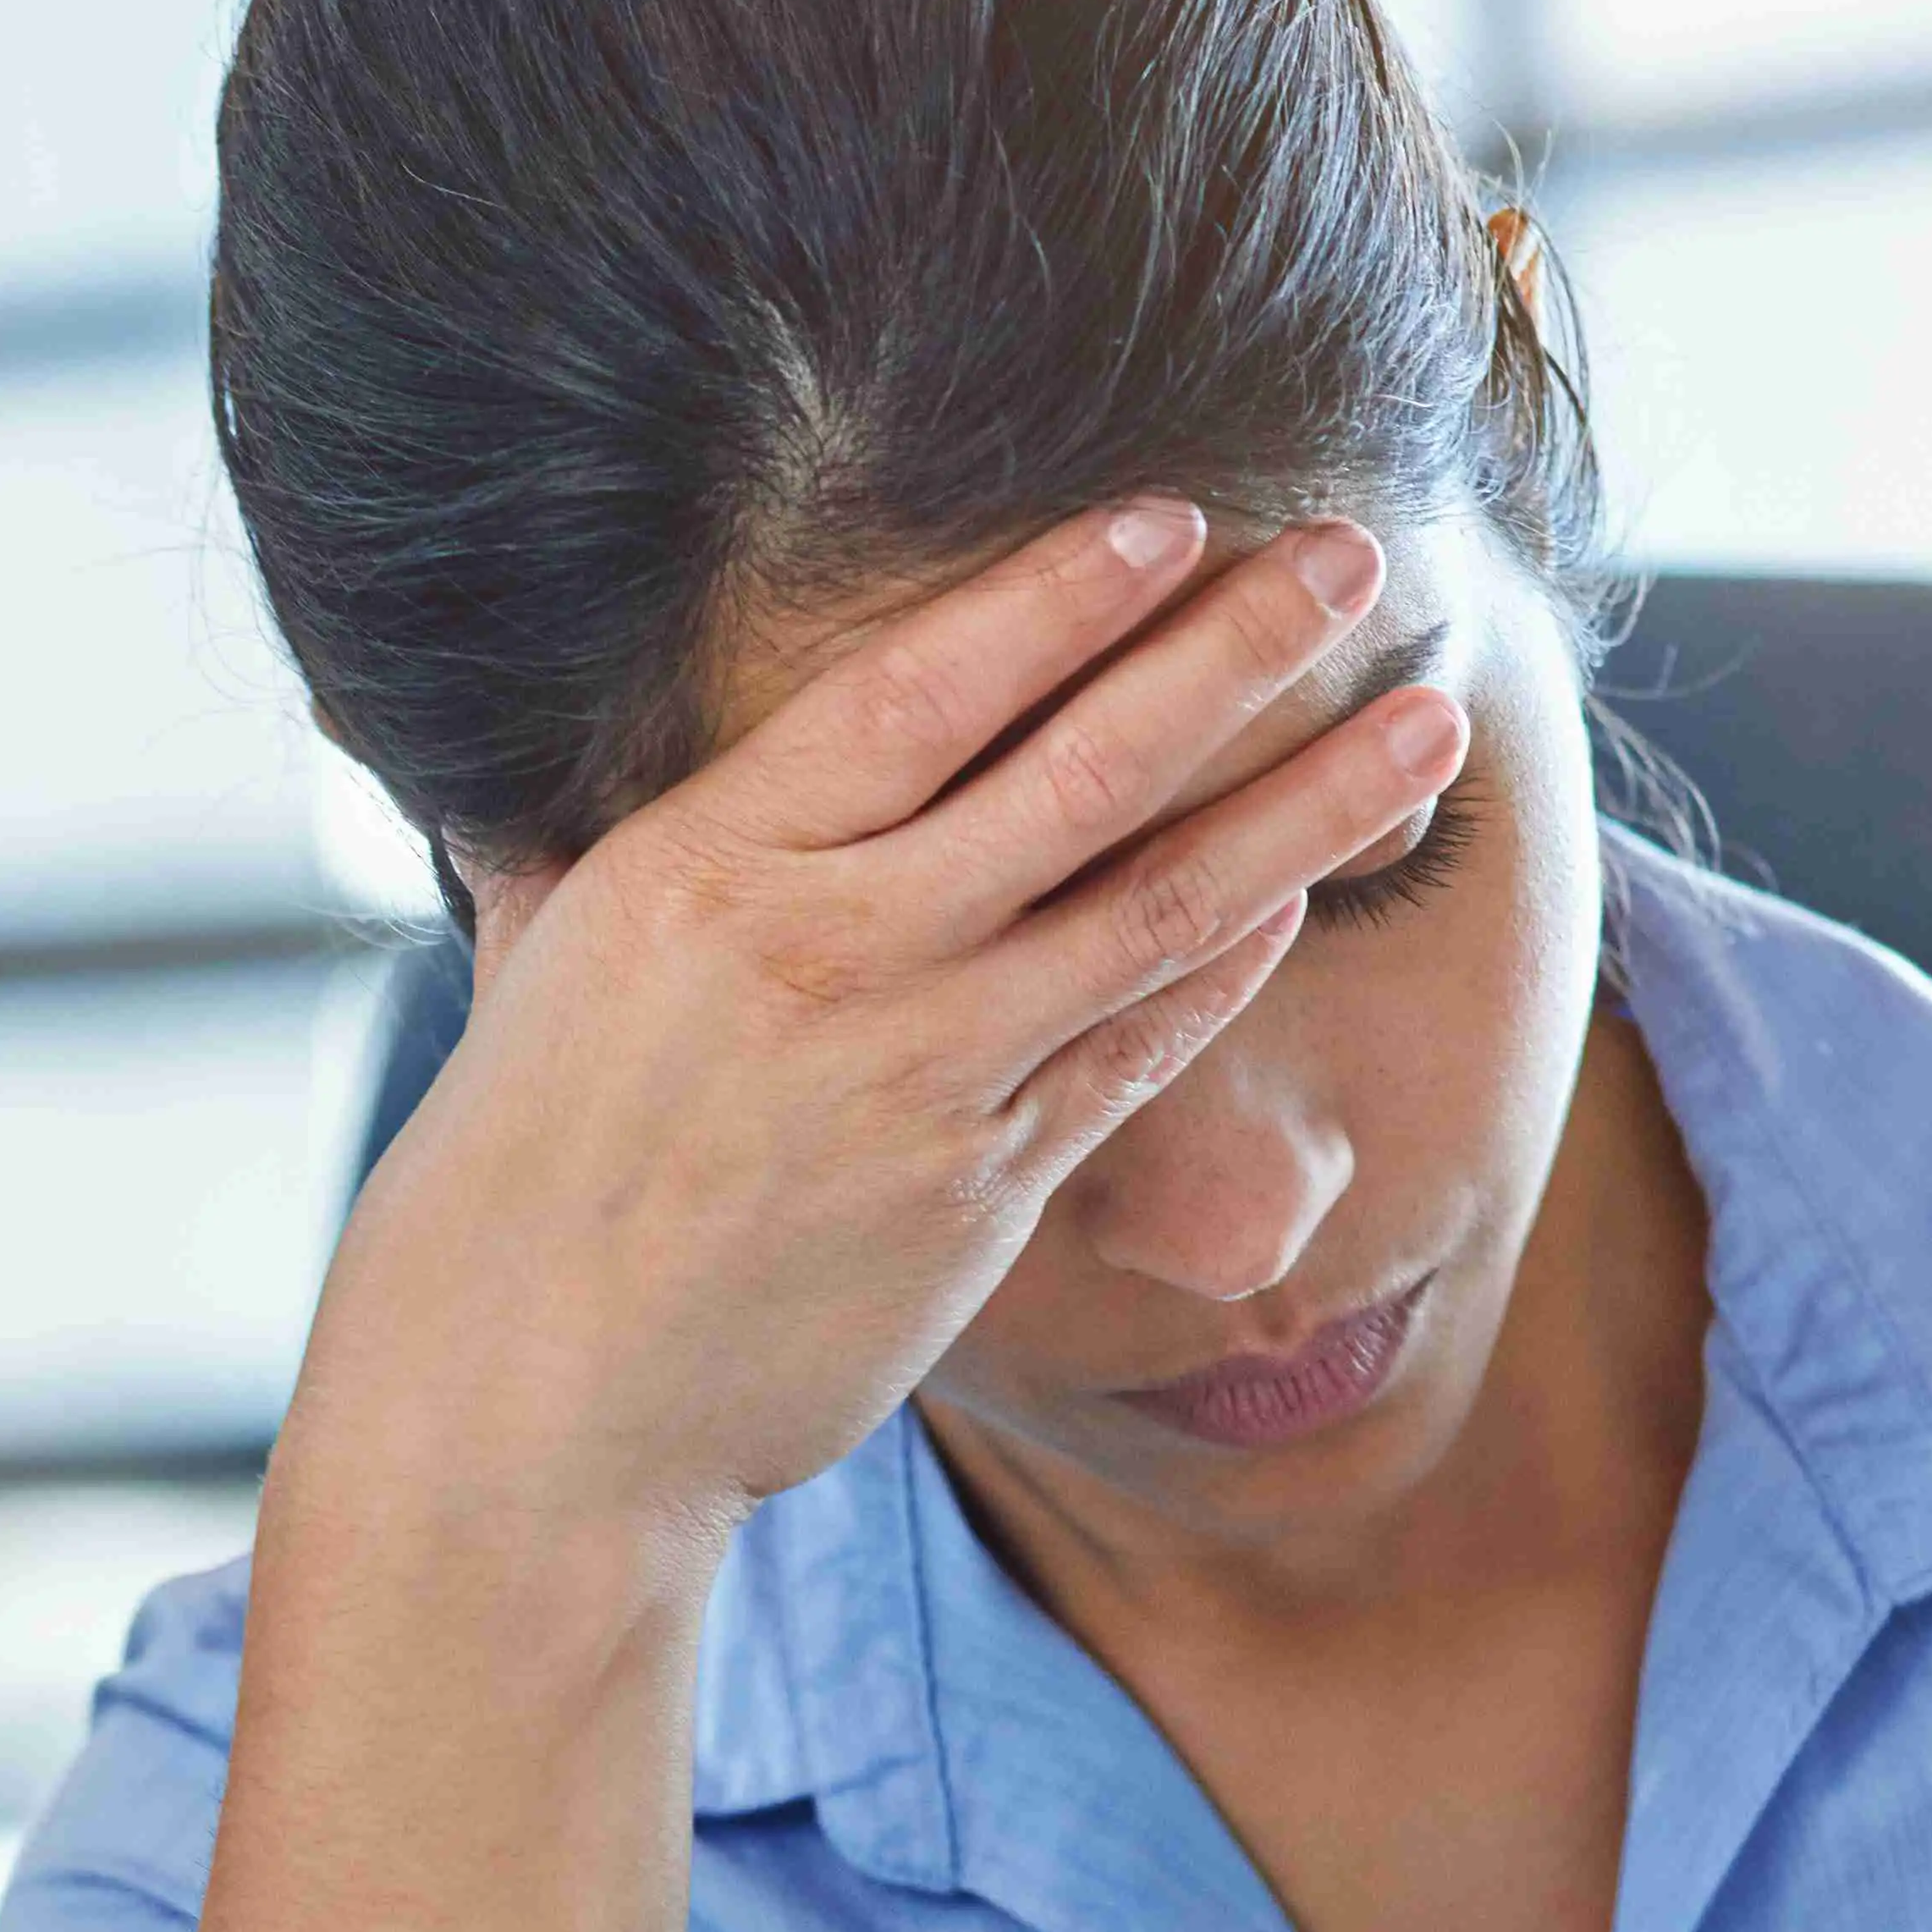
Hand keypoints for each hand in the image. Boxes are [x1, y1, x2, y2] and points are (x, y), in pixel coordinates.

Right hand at [290, 500, 1470, 1558]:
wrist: (535, 1412)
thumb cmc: (508, 1184)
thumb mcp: (526, 972)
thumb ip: (562, 857)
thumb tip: (505, 777)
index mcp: (709, 868)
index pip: (924, 687)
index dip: (1063, 594)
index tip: (1174, 518)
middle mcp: (836, 954)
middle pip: (1086, 768)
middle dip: (1242, 648)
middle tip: (1362, 554)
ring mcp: (925, 1077)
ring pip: (1163, 905)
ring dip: (1312, 800)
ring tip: (1426, 719)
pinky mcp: (982, 1193)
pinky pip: (1139, 1049)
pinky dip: (1231, 963)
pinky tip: (1304, 891)